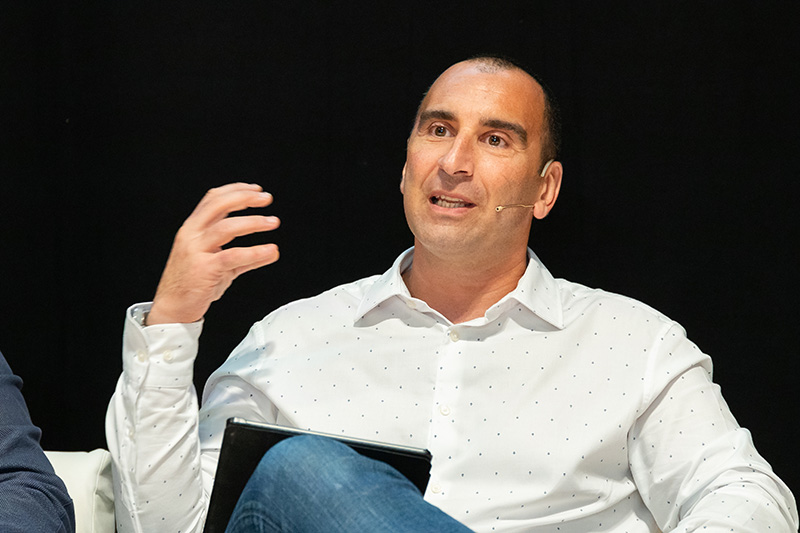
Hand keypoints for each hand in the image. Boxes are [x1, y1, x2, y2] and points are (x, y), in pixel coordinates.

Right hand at [146, 183, 280, 324]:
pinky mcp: (204, 269)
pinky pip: (232, 256)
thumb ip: (246, 257)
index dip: (235, 190)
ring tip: (272, 222)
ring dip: (253, 222)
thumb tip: (271, 252)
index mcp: (193, 229)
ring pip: (226, 228)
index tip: (256, 189)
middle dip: (244, 198)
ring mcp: (196, 251)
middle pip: (218, 205)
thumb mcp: (222, 266)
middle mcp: (192, 235)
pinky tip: (269, 251)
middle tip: (266, 199)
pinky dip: (254, 252)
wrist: (173, 308)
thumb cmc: (194, 284)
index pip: (213, 199)